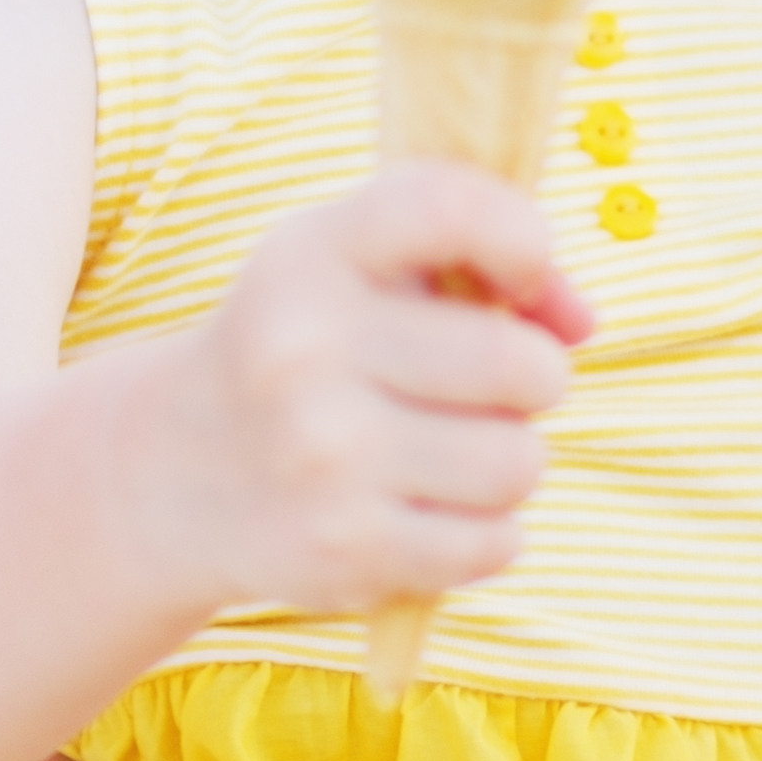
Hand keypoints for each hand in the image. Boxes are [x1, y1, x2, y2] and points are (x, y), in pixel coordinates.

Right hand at [130, 164, 592, 618]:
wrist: (179, 470)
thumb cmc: (311, 345)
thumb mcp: (359, 263)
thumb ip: (479, 255)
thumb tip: (582, 321)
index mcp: (313, 255)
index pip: (450, 210)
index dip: (523, 241)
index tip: (520, 277)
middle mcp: (307, 351)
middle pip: (520, 366)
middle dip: (532, 378)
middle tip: (486, 385)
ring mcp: (324, 458)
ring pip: (519, 462)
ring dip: (509, 458)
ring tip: (453, 449)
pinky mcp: (345, 550)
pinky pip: (495, 543)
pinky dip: (485, 531)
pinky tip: (430, 507)